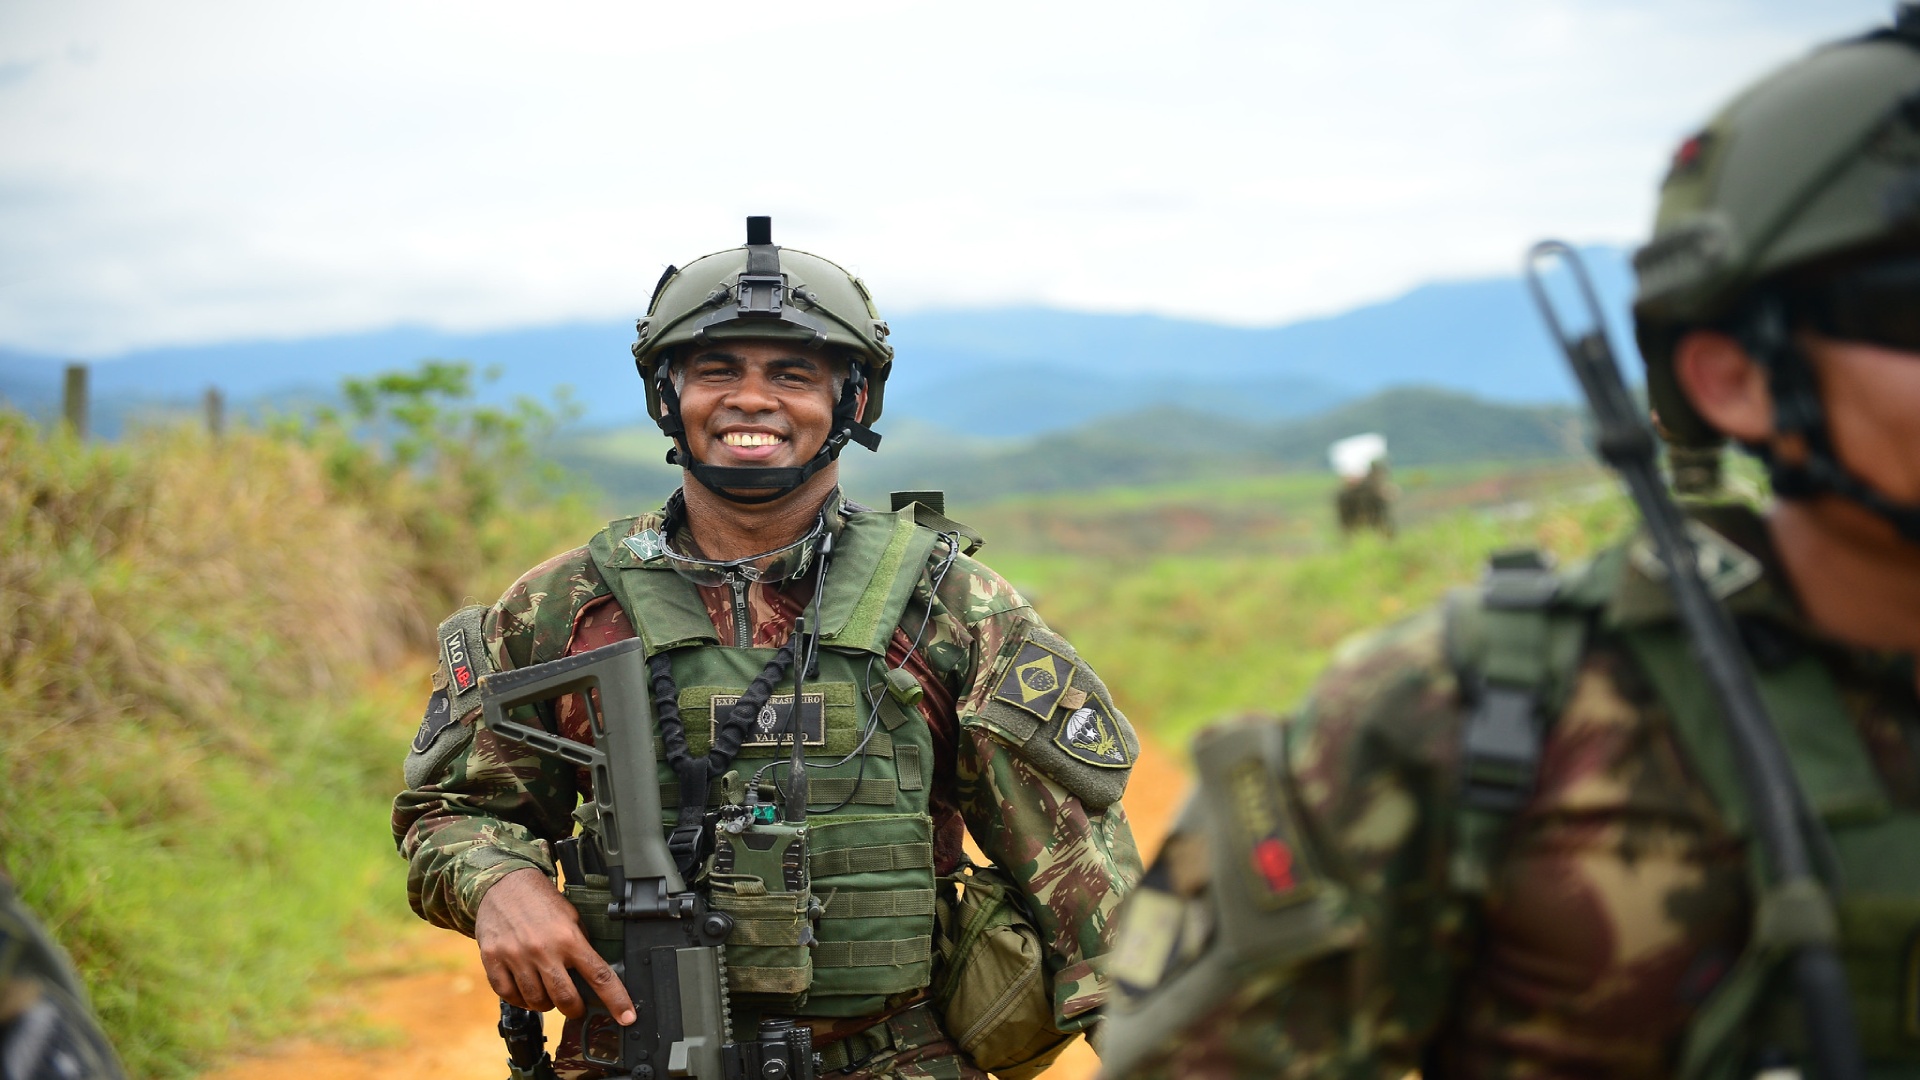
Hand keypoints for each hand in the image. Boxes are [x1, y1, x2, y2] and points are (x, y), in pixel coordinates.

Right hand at [474, 866, 635, 1023]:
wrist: (503, 883)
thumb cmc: (541, 901)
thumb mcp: (571, 917)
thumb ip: (580, 945)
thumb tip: (593, 976)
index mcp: (568, 938)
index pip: (599, 976)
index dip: (616, 1000)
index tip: (627, 1017)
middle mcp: (543, 950)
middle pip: (566, 999)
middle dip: (575, 1009)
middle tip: (575, 1005)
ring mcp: (516, 956)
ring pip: (536, 1001)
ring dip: (546, 1004)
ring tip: (547, 991)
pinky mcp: (493, 960)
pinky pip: (508, 996)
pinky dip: (519, 999)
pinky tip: (525, 989)